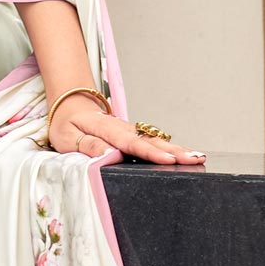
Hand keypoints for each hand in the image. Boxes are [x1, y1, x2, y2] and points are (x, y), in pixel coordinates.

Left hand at [47, 95, 203, 164]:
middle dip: (175, 151)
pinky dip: (169, 147)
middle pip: (151, 141)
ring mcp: (130, 130)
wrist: (69, 106)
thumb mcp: (68, 137)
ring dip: (177, 149)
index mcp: (107, 129)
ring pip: (156, 140)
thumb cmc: (66, 125)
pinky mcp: (132, 134)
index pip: (132, 143)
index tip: (168, 160)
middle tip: (196, 159)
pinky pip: (152, 141)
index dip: (151, 152)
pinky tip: (183, 154)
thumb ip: (89, 146)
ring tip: (198, 157)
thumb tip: (108, 156)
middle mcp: (123, 128)